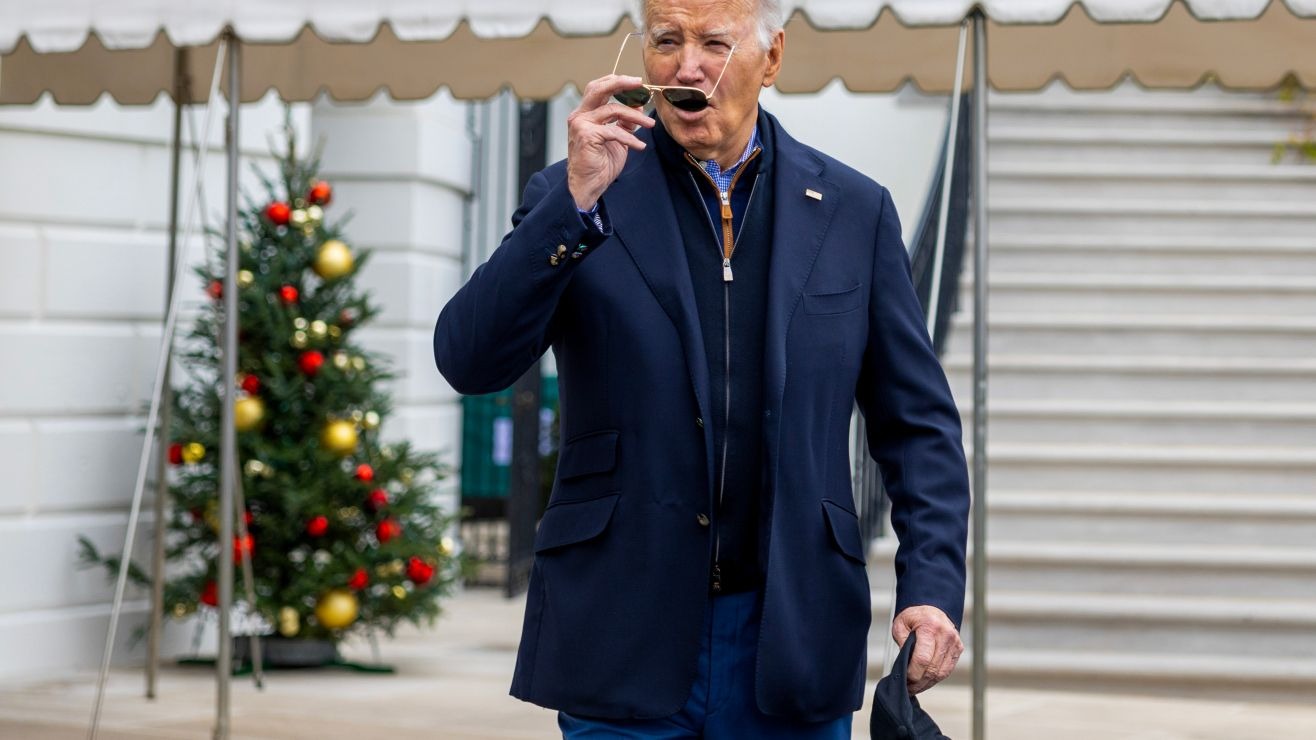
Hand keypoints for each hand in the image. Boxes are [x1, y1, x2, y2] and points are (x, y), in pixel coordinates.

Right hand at [566, 75, 655, 210]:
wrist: (588, 185)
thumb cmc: (600, 163)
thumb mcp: (617, 138)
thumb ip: (624, 122)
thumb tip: (638, 106)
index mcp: (585, 113)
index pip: (598, 88)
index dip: (617, 82)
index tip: (637, 83)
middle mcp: (580, 116)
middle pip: (598, 89)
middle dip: (621, 83)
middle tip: (640, 83)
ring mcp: (581, 125)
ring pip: (612, 109)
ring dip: (636, 117)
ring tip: (650, 124)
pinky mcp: (587, 136)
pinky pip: (615, 131)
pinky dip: (630, 138)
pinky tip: (639, 145)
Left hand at [892, 605, 962, 694]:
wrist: (932, 608)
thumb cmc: (914, 617)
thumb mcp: (900, 625)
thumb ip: (901, 643)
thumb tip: (904, 664)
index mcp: (930, 627)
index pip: (923, 659)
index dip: (913, 673)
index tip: (905, 679)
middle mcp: (945, 635)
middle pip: (933, 669)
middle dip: (919, 682)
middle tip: (908, 688)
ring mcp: (954, 643)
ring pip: (941, 673)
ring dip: (927, 683)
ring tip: (915, 687)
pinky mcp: (958, 649)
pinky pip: (947, 670)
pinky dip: (936, 678)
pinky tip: (926, 681)